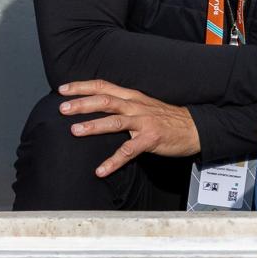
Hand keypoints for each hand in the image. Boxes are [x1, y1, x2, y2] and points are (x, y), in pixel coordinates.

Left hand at [58, 79, 200, 177]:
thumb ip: (123, 105)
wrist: (194, 128)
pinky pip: (129, 151)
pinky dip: (114, 161)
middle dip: (83, 103)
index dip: (83, 87)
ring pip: (115, 121)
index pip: (104, 86)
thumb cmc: (166, 118)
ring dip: (94, 125)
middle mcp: (136, 106)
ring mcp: (144, 122)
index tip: (63, 89)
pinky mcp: (151, 139)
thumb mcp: (144, 105)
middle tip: (62, 108)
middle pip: (106, 100)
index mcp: (132, 97)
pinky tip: (101, 170)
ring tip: (75, 131)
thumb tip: (97, 107)